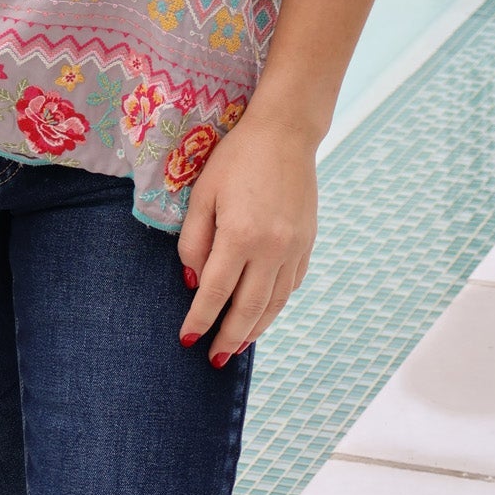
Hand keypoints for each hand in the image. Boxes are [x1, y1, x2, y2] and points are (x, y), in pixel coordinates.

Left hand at [176, 108, 317, 367]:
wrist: (285, 134)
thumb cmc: (235, 159)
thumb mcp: (202, 194)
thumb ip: (194, 242)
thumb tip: (194, 283)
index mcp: (241, 235)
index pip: (216, 292)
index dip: (200, 319)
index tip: (186, 339)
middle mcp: (272, 248)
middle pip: (248, 308)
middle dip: (229, 337)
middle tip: (213, 360)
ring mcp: (295, 248)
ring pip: (274, 303)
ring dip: (255, 329)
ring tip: (237, 348)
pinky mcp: (308, 243)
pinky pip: (291, 286)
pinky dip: (275, 306)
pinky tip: (262, 314)